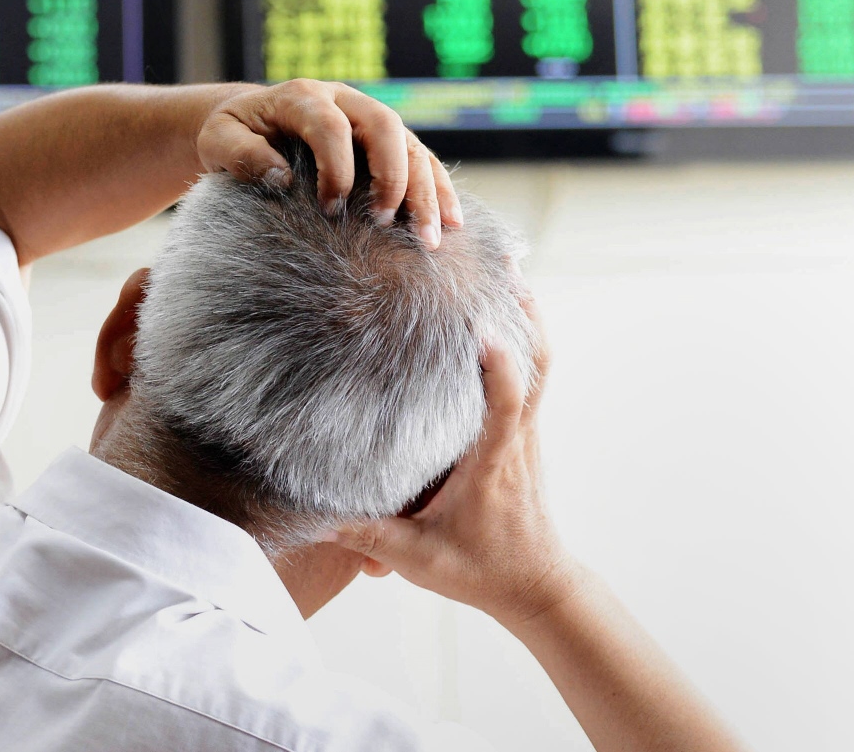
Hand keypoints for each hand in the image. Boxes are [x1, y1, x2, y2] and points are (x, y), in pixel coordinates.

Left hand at [195, 78, 461, 247]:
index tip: (331, 208)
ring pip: (412, 145)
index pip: (330, 126)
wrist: (249, 121)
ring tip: (430, 237)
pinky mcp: (387, 142)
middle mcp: (344, 101)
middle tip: (387, 221)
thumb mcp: (217, 140)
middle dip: (393, 175)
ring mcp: (370, 119)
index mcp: (303, 97)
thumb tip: (280, 178)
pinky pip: (423, 161)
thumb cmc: (231, 134)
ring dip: (426, 190)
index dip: (336, 167)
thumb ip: (241, 154)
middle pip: (385, 127)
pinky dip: (439, 190)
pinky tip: (451, 223)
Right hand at [333, 296, 579, 625]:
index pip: (506, 405)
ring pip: (540, 365)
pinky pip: (531, 378)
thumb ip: (367, 537)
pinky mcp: (524, 437)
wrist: (537, 589)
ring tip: (504, 273)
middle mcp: (516, 439)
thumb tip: (314, 514)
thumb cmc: (482, 572)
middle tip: (500, 266)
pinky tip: (500, 318)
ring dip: (526, 319)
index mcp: (494, 461)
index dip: (499, 365)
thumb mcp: (419, 560)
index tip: (482, 326)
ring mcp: (526, 435)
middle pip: (536, 365)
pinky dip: (522, 342)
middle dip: (521, 312)